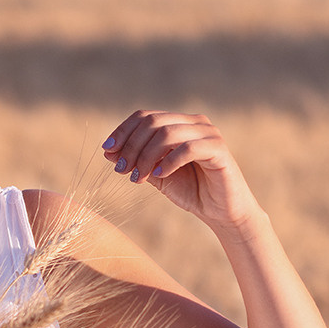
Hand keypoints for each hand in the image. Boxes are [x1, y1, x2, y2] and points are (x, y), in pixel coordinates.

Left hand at [102, 110, 259, 229]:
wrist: (221, 212)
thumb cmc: (190, 191)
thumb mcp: (155, 175)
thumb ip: (136, 161)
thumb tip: (108, 151)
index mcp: (178, 124)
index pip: (145, 116)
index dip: (123, 131)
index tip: (107, 151)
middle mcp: (194, 123)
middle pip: (153, 122)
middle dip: (131, 146)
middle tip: (121, 170)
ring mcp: (208, 133)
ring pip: (167, 133)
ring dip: (146, 156)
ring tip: (138, 178)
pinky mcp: (219, 149)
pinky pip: (188, 148)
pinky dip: (168, 161)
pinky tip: (159, 176)